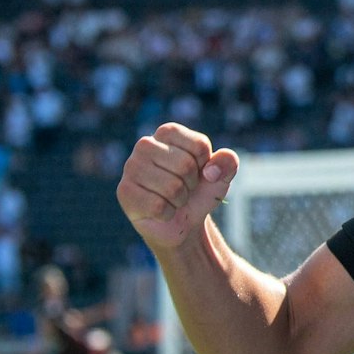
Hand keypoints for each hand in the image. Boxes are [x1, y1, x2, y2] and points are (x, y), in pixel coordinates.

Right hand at [116, 122, 239, 251]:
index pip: (200, 146)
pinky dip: (168, 214)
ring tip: (173, 199)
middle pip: (185, 165)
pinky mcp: (125, 192)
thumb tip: (211, 171)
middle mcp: (145, 144)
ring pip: (172, 187)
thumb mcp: (221, 175)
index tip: (198, 172)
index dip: (206, 165)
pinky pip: (158, 206)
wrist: (184, 221)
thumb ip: (228, 163)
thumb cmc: (199, 191)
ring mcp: (131, 167)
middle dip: (192, 184)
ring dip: (180, 200)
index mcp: (168, 132)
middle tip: (184, 189)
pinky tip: (161, 211)